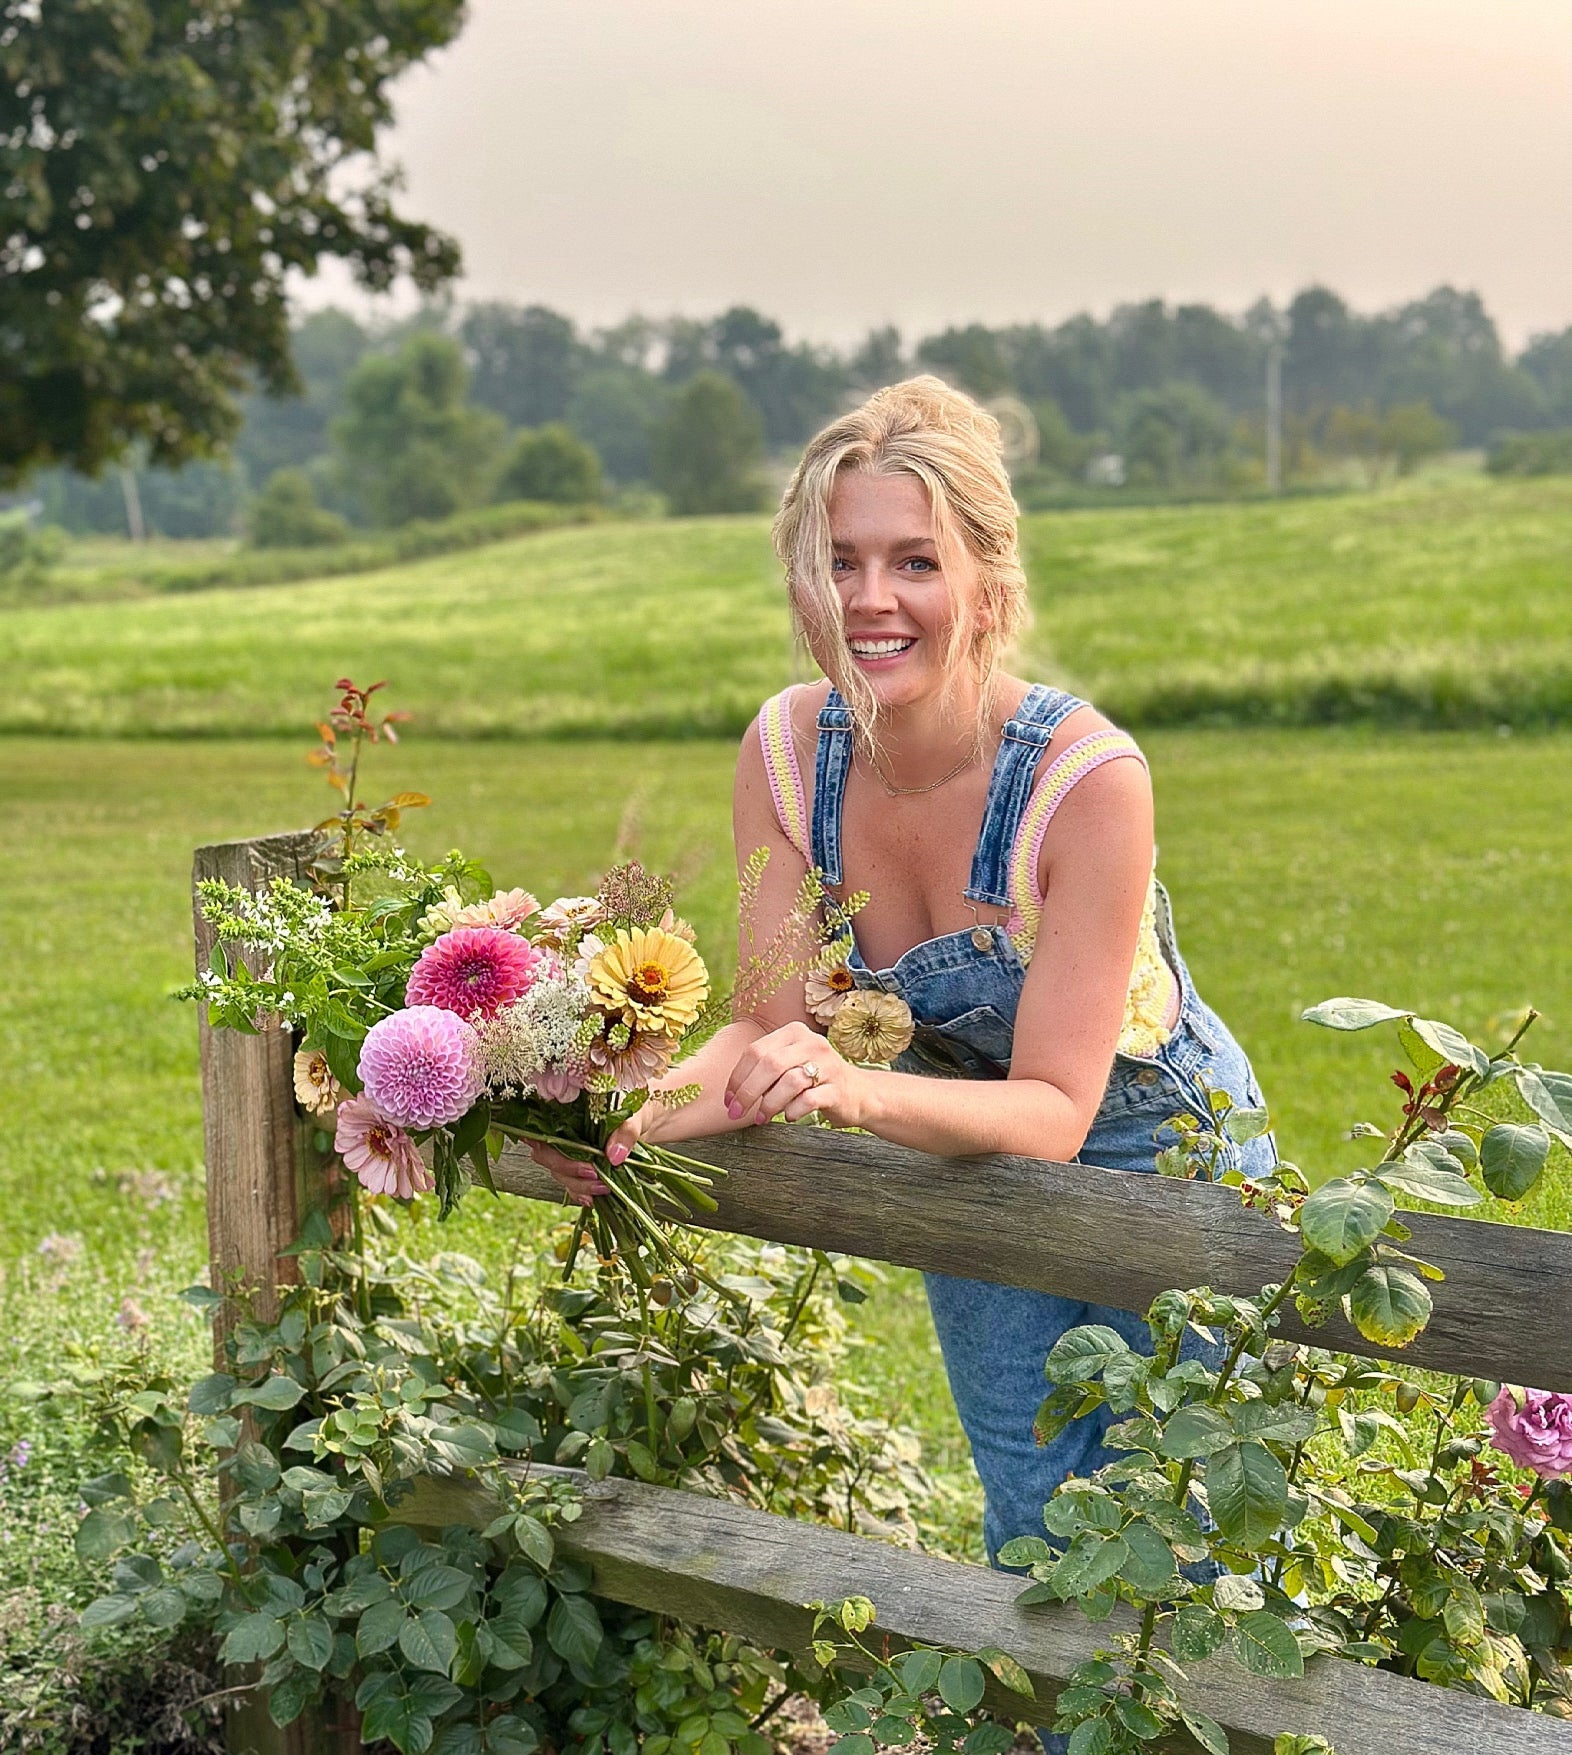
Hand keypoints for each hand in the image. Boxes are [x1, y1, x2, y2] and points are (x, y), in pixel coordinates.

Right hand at [528, 1107, 652, 1206]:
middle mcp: (563, 1133)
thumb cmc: (635, 1112)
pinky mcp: (580, 1169)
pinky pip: (571, 1185)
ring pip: (559, 1173)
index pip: (540, 1126)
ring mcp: (569, 1152)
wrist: (646, 1124)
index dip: (538, 1141)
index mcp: (568, 1112)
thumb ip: (625, 1132)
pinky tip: (592, 1198)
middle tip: (592, 1173)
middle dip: (567, 1168)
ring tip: (603, 1187)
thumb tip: (614, 1155)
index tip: (554, 1153)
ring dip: (578, 1184)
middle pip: (546, 1154)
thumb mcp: (634, 1116)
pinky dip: (580, 1193)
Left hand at [723, 1021, 863, 1128]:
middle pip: (769, 1064)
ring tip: (761, 1118)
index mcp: (794, 1032)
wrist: (859, 1093)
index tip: (728, 1100)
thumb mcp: (789, 1063)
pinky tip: (789, 1116)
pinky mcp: (837, 1089)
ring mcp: (828, 1065)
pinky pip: (808, 1100)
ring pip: (788, 1082)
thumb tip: (729, 1092)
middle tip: (737, 1112)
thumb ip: (763, 1067)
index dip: (737, 1077)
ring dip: (769, 1104)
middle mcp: (811, 1043)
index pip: (755, 1051)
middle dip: (748, 1092)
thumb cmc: (814, 1080)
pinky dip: (793, 1111)